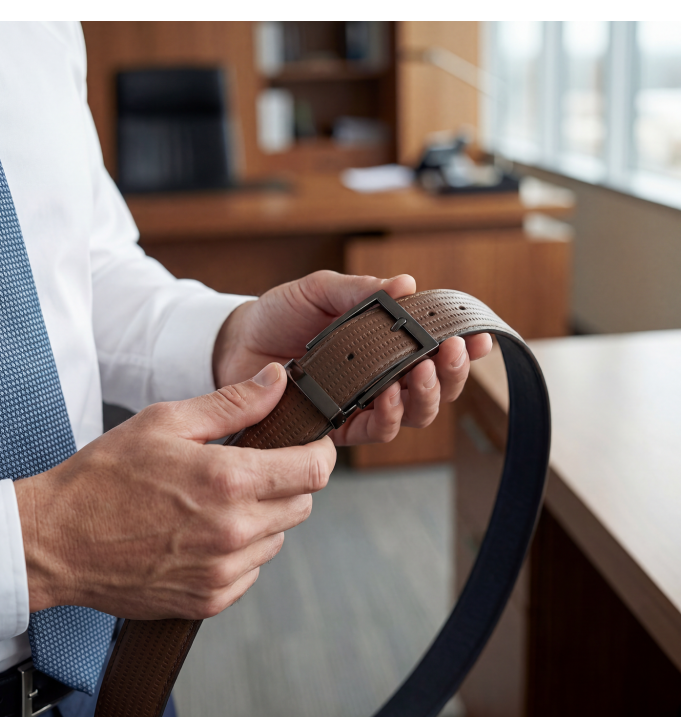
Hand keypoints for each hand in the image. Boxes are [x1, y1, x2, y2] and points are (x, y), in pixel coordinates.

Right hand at [15, 362, 334, 619]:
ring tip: (216, 503)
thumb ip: (233, 403)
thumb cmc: (104, 477)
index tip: (308, 444)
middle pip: (303, 504)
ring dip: (262, 517)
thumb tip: (278, 380)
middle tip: (250, 469)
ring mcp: (222, 572)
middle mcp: (233, 531)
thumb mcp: (167, 421)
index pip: (314, 471)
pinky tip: (203, 535)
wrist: (56, 542)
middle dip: (287, 482)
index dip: (319, 452)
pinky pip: (251, 571)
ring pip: (278, 538)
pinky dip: (239, 552)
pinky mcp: (209, 600)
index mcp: (228, 481)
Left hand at [212, 271, 491, 446]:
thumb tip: (405, 284)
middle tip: (448, 353)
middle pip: (437, 388)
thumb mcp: (320, 291)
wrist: (237, 342)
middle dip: (451, 373)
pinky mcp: (339, 426)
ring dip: (426, 395)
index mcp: (385, 344)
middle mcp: (382, 377)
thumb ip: (359, 291)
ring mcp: (363, 405)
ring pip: (415, 414)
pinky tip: (389, 396)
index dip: (463, 348)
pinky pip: (376, 431)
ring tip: (420, 372)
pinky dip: (390, 415)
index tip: (478, 337)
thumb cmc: (280, 314)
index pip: (435, 350)